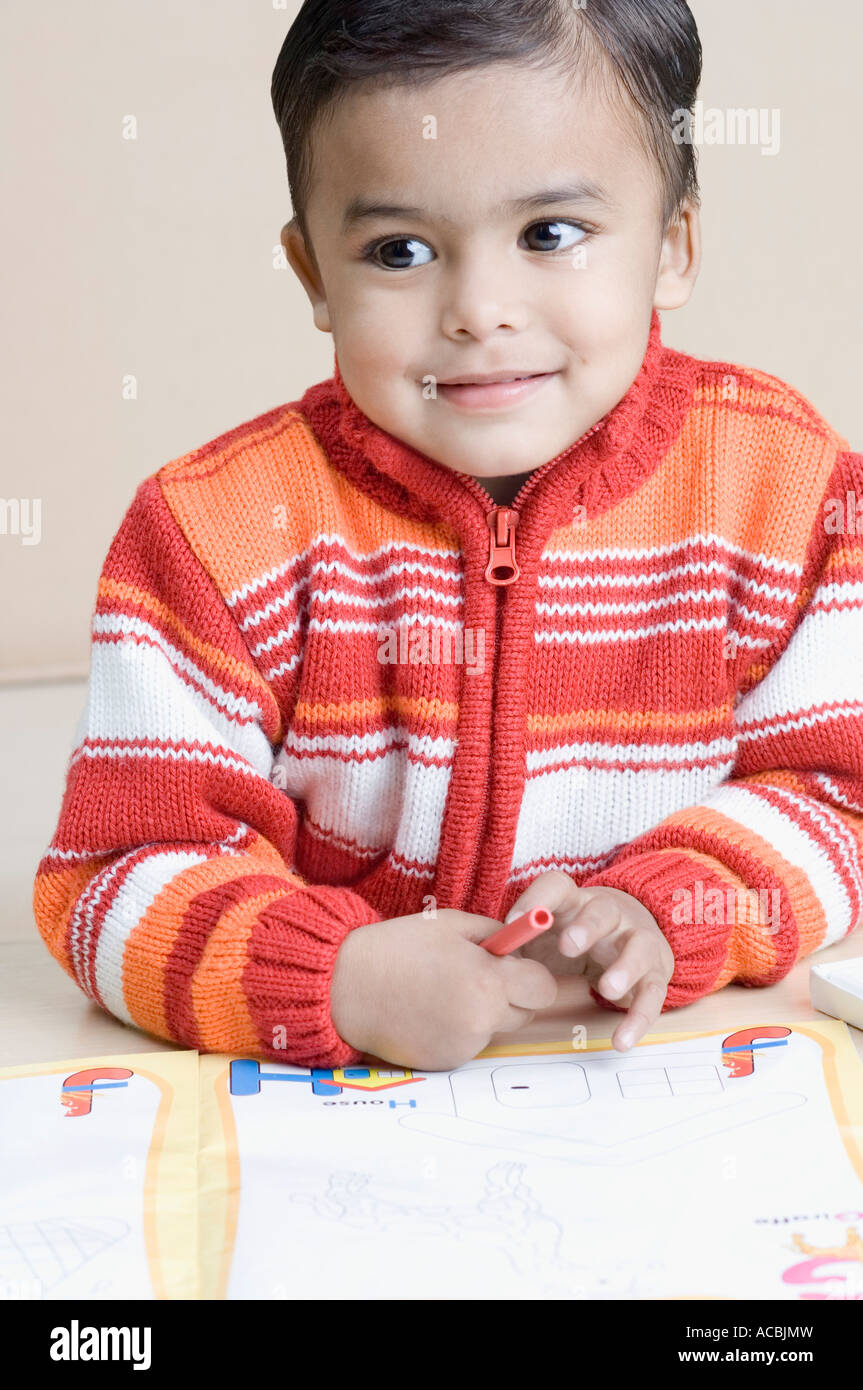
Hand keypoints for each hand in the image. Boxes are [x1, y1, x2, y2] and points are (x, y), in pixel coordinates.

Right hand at [330, 907, 557, 1071]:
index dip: (529, 975)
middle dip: (510, 995)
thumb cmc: (398, 947)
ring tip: (443, 992)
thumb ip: (495, 935)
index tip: (510, 966)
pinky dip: (459, 1030)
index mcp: (487, 981)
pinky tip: (430, 1012)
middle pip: (524, 1013)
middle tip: (474, 976)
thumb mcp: (452, 924)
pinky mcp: (446, 1063)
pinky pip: (470, 1043)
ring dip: (483, 1013)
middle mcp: (481, 1020)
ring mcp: (463, 1046)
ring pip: (496, 1029)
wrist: (345, 985)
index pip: (543, 989)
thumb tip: (520, 949)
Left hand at [505, 870, 674, 1052]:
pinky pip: (653, 994)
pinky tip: (621, 1041)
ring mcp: (637, 941)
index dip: (537, 899)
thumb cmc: (572, 937)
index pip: (557, 886)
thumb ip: (519, 946)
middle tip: (567, 946)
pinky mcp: (655, 974)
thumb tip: (484, 966)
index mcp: (575, 902)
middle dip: (586, 927)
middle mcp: (610, 915)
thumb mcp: (544, 936)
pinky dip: (638, 1019)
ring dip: (625, 967)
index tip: (513, 920)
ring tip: (607, 989)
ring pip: (639, 946)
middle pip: (602, 910)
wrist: (628, 938)